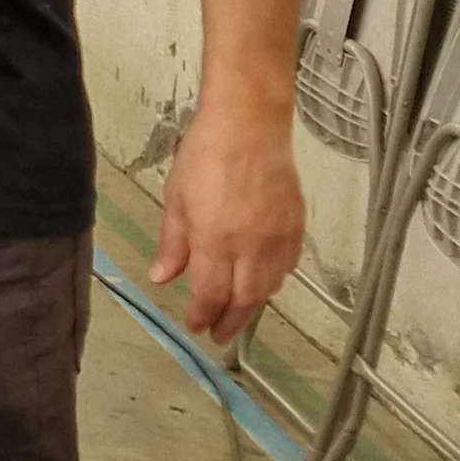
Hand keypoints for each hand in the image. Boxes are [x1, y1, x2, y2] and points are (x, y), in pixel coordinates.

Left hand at [151, 101, 304, 342]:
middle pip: (244, 300)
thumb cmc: (206, 154)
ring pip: (269, 287)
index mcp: (215, 240)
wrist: (249, 125)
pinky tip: (263, 282)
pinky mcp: (296, 226)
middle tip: (219, 335)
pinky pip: (288, 266)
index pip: (210, 294)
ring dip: (252, 305)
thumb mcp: (176, 198)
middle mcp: (251, 246)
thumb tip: (163, 277)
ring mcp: (277, 237)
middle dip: (230, 323)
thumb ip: (173, 243)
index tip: (195, 326)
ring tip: (238, 313)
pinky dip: (274, 281)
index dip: (202, 316)